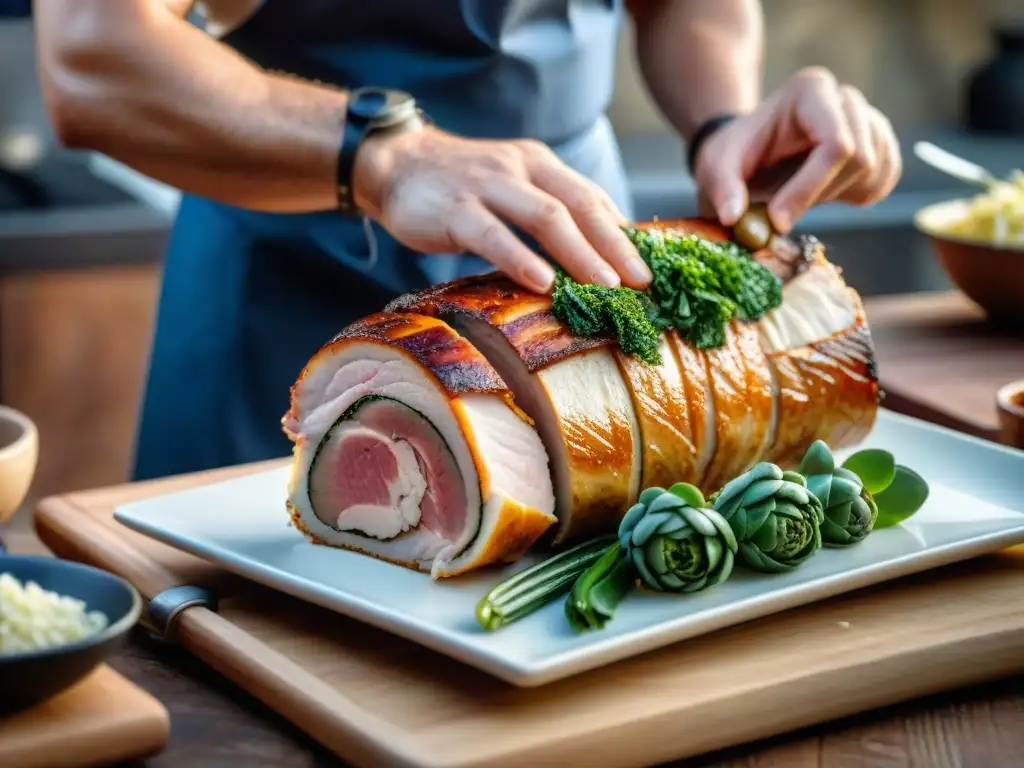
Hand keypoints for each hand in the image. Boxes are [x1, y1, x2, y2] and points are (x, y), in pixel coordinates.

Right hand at [353, 125, 652, 293]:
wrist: (395, 162)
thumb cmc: (459, 187)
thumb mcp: (510, 188)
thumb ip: (545, 212)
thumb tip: (591, 256)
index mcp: (539, 164)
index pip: (591, 198)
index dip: (622, 234)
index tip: (647, 268)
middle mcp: (520, 168)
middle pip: (579, 206)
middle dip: (614, 246)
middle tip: (641, 282)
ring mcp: (487, 186)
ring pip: (545, 217)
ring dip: (580, 253)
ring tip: (605, 286)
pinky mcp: (455, 209)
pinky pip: (493, 235)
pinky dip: (520, 259)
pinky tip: (542, 283)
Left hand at [693, 67, 901, 233]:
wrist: (751, 152)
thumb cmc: (735, 152)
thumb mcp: (717, 166)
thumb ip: (723, 187)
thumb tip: (733, 216)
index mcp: (811, 91)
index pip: (835, 144)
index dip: (809, 188)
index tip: (777, 221)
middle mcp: (847, 99)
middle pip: (859, 159)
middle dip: (818, 195)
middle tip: (781, 212)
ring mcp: (869, 120)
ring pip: (873, 172)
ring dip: (833, 197)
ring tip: (797, 195)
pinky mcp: (881, 145)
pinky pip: (882, 181)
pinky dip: (854, 198)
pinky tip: (822, 194)